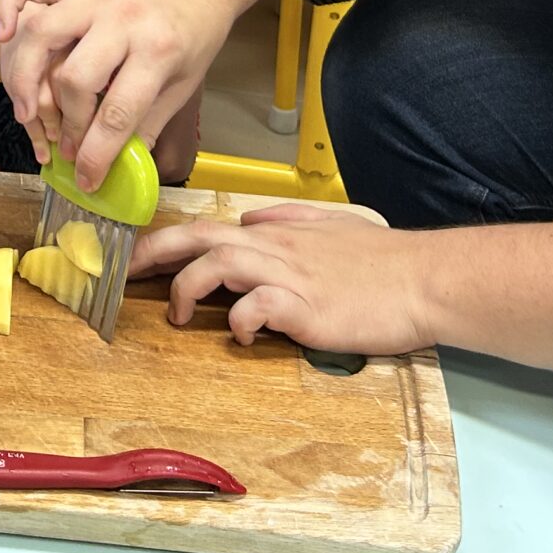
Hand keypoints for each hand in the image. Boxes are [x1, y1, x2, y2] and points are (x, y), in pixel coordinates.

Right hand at [0, 0, 231, 190]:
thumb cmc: (191, 35)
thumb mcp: (183, 85)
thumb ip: (146, 125)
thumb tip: (114, 168)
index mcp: (158, 49)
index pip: (118, 113)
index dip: (96, 155)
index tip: (86, 179)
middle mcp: (122, 18)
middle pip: (74, 78)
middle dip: (66, 124)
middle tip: (67, 147)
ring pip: (42, 35)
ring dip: (25, 79)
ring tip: (26, 112)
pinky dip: (7, 8)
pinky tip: (4, 37)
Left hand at [132, 201, 434, 354]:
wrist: (425, 280)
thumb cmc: (384, 261)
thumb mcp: (332, 227)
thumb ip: (289, 220)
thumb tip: (252, 218)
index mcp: (279, 233)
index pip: (210, 226)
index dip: (169, 240)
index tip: (139, 256)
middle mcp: (277, 249)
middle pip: (200, 237)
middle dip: (155, 253)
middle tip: (127, 275)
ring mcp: (290, 277)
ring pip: (219, 264)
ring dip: (187, 288)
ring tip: (176, 316)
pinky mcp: (306, 308)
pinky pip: (257, 307)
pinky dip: (237, 320)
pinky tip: (238, 334)